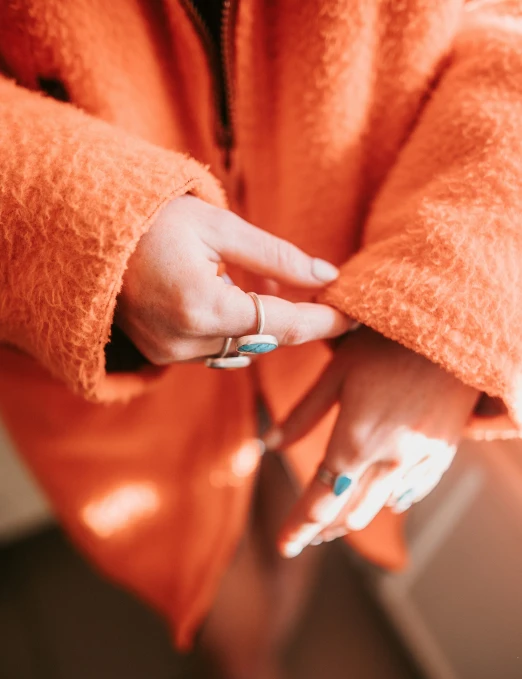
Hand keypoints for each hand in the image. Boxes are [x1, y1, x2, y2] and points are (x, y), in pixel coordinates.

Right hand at [116, 195, 354, 362]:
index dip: (324, 321)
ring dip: (260, 323)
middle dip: (291, 317)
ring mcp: (169, 353)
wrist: (89, 232)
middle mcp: (185, 340)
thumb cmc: (154, 219)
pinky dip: (232, 330)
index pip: (283, 325)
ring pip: (241, 349)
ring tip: (256, 282)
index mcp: (203, 306)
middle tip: (311, 288)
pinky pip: (214, 350)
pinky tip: (228, 296)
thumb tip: (325, 276)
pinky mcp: (160, 355)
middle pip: (264, 341)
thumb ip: (277, 256)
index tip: (354, 316)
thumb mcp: (220, 226)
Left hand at [263, 328, 479, 556]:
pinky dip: (391, 501)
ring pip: (381, 506)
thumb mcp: (336, 372)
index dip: (299, 526)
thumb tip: (268, 444)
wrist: (452, 330)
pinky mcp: (443, 451)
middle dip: (323, 527)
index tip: (283, 546)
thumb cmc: (385, 343)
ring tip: (334, 524)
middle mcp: (389, 460)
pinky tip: (383, 504)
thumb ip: (303, 414)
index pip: (320, 500)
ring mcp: (420, 459)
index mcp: (355, 441)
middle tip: (304, 535)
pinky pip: (413, 490)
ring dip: (354, 518)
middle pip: (350, 512)